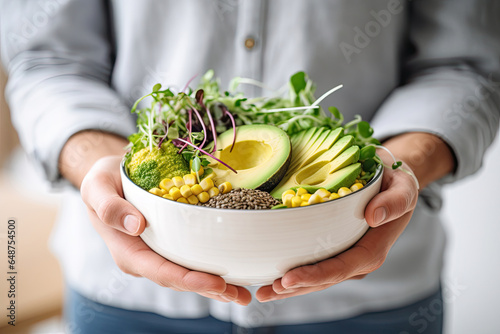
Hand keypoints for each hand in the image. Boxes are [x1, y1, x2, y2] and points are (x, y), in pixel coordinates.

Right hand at [81, 155, 250, 304]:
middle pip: (180, 279)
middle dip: (210, 289)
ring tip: (244, 293)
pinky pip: (192, 257)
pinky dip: (213, 266)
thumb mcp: (97, 187)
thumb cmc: (102, 181)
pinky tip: (234, 271)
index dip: (189, 280)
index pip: (161, 271)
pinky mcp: (170, 243)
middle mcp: (145, 258)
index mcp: (128, 251)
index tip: (216, 283)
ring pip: (188, 273)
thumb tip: (136, 225)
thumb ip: (109, 207)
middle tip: (240, 295)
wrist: (109, 177)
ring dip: (216, 285)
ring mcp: (158, 252)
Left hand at [256, 160, 417, 301]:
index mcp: (373, 249)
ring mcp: (346, 257)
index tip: (289, 278)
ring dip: (290, 287)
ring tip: (263, 292)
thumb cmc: (396, 184)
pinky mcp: (335, 250)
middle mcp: (358, 259)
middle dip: (295, 287)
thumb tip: (373, 217)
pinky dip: (294, 273)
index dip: (315, 275)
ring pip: (317, 278)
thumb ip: (395, 202)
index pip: (342, 267)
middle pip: (324, 279)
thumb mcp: (403, 187)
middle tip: (266, 291)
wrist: (392, 183)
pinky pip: (314, 265)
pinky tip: (272, 278)